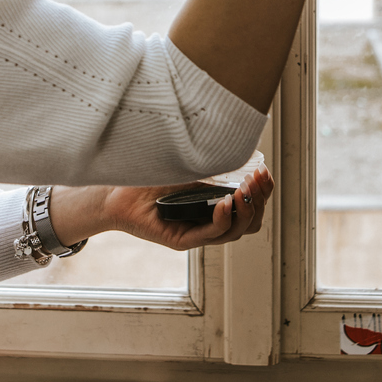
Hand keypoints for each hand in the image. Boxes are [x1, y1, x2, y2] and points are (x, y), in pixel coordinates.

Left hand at [48, 168, 271, 251]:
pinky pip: (210, 235)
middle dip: (260, 201)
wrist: (116, 189)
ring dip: (246, 210)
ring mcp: (196, 233)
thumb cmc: (150, 175)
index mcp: (216, 206)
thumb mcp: (188, 163)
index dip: (263, 192)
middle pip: (250, 222)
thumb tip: (237, 140)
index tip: (265, 172)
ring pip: (235, 231)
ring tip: (245, 190)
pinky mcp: (180, 240)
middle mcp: (209, 222)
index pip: (250, 207)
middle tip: (258, 180)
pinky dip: (222, 219)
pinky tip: (225, 202)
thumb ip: (211, 159)